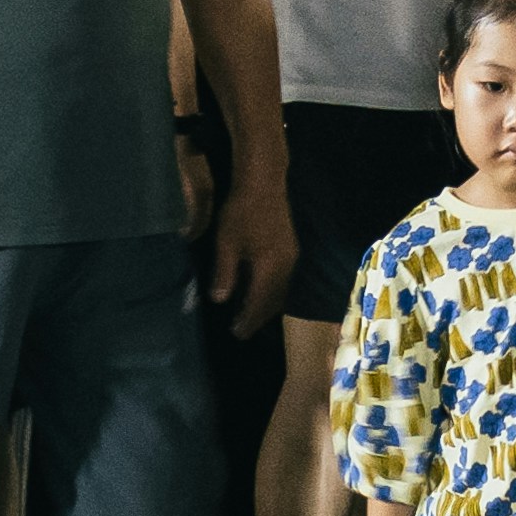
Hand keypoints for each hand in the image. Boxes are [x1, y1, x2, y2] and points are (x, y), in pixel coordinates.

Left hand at [208, 168, 294, 335]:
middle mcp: (288, 268)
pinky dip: (275, 290)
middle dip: (259, 316)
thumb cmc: (243, 210)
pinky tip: (263, 289)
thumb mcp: (226, 242)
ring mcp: (295, 258)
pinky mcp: (295, 249)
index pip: (260, 303)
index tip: (237, 333)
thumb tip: (220, 300)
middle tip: (244, 328)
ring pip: (284, 291)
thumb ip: (225, 273)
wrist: (266, 181)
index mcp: (272, 269)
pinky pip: (287, 279)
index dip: (248, 320)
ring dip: (269, 305)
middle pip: (275, 302)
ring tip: (252, 313)